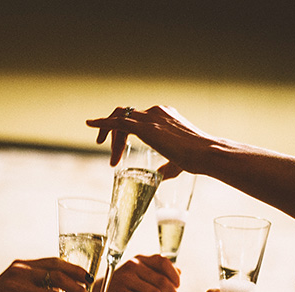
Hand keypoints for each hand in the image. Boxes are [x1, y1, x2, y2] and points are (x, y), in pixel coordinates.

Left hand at [85, 105, 211, 178]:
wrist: (204, 153)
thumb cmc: (196, 159)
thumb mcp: (177, 162)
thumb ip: (165, 167)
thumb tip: (158, 178)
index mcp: (164, 116)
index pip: (137, 118)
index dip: (124, 134)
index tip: (119, 154)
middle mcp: (156, 112)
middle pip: (126, 116)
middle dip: (115, 136)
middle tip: (113, 157)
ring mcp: (150, 117)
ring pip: (120, 118)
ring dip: (110, 134)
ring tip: (106, 152)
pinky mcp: (145, 126)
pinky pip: (117, 121)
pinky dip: (102, 122)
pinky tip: (90, 124)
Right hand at [99, 254, 179, 291]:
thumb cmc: (120, 284)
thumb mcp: (137, 274)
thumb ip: (156, 271)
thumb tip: (178, 271)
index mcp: (140, 259)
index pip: (164, 262)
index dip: (174, 275)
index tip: (177, 286)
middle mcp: (134, 266)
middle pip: (163, 280)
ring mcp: (127, 279)